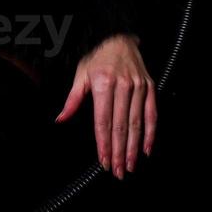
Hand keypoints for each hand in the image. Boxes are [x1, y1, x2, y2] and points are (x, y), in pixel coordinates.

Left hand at [53, 33, 155, 179]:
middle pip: (120, 126)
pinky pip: (151, 114)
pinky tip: (146, 150)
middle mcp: (122, 86)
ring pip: (136, 124)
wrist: (120, 39)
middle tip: (118, 172)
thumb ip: (73, 99)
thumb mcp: (81, 74)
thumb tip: (60, 119)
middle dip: (118, 152)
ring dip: (133, 148)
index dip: (103, 143)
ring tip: (130, 166)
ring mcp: (138, 87)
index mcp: (102, 83)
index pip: (103, 120)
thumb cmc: (98, 59)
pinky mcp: (150, 88)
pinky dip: (150, 134)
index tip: (103, 161)